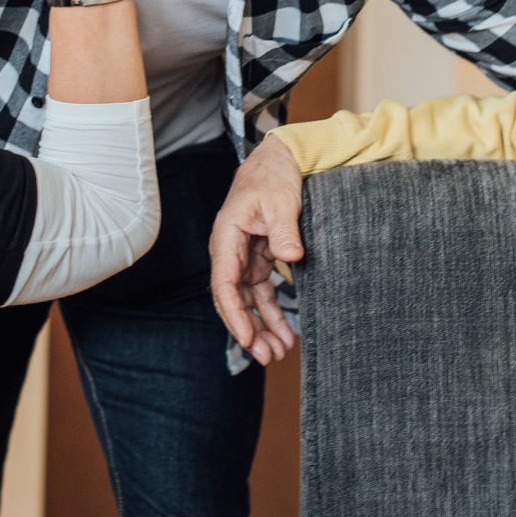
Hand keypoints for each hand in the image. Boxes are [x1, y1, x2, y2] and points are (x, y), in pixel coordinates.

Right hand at [209, 136, 304, 364]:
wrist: (279, 160)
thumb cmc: (274, 176)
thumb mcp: (281, 201)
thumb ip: (284, 230)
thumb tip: (291, 255)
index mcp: (227, 237)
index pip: (224, 284)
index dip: (235, 314)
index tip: (247, 338)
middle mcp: (230, 251)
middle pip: (234, 299)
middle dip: (249, 330)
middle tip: (267, 356)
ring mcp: (244, 256)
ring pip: (248, 300)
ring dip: (262, 326)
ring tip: (279, 352)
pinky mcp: (259, 258)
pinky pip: (261, 292)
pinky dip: (272, 312)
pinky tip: (285, 333)